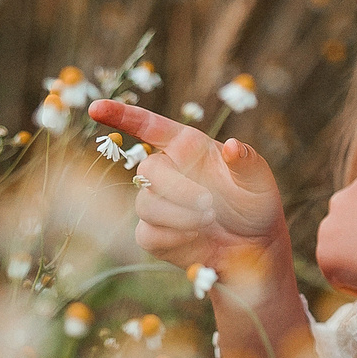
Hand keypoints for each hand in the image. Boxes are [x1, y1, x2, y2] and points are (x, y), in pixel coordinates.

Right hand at [87, 99, 288, 277]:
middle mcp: (168, 170)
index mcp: (187, 147)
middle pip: (148, 170)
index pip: (148, 125)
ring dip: (178, 215)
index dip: (121, 115)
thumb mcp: (259, 180)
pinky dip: (173, 237)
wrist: (253, 248)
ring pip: (146, 204)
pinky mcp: (154, 234)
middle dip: (176, 189)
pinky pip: (148, 233)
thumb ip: (247, 161)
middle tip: (209, 205)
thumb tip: (232, 146)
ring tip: (208, 220)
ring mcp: (157, 202)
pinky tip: (197, 238)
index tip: (96, 108)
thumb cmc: (255, 204)